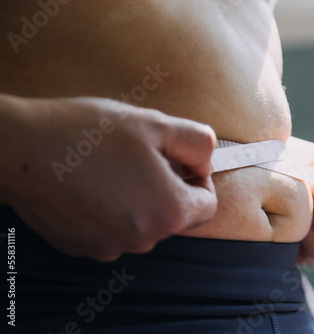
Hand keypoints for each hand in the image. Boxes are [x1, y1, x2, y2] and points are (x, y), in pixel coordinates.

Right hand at [1, 96, 217, 260]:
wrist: (21, 150)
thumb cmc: (86, 134)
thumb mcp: (155, 124)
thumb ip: (197, 142)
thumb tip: (206, 160)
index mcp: (168, 212)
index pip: (208, 205)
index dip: (199, 178)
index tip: (180, 161)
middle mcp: (143, 239)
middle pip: (176, 215)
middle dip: (169, 186)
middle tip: (144, 157)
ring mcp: (111, 247)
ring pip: (145, 222)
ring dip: (141, 198)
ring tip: (114, 167)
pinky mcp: (84, 247)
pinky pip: (116, 229)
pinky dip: (114, 210)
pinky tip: (94, 184)